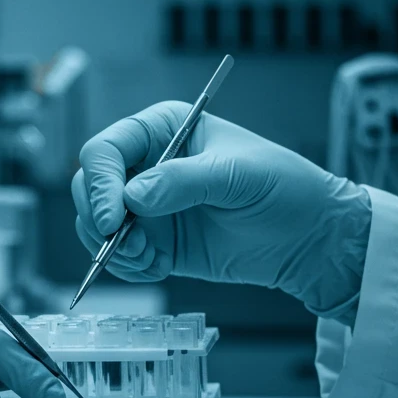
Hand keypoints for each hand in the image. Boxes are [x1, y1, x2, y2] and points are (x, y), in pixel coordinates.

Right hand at [72, 101, 370, 318]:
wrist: (308, 237)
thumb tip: (133, 197)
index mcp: (161, 130)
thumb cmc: (284, 188)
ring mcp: (145, 205)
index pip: (106, 150)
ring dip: (111, 248)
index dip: (101, 183)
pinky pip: (115, 255)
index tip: (112, 216)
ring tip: (148, 258)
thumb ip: (183, 182)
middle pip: (89, 187)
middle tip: (122, 243)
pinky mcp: (151, 240)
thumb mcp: (236, 175)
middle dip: (98, 219)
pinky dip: (126, 266)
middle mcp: (145, 165)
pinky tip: (157, 267)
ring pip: (93, 223)